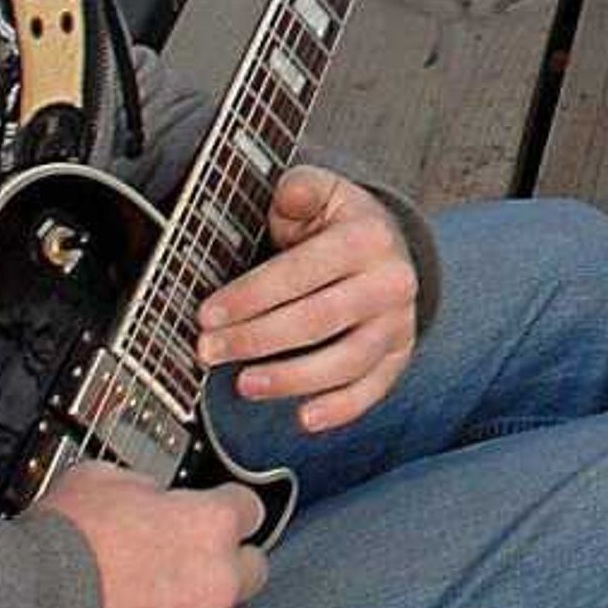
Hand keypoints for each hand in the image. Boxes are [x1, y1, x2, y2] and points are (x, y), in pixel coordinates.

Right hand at [31, 465, 264, 607]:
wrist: (27, 599)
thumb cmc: (58, 542)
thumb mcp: (101, 479)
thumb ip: (145, 486)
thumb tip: (150, 494)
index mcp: (209, 522)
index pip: (248, 509)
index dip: (226, 511)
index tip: (208, 517)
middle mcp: (217, 576)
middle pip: (251, 566)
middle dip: (224, 564)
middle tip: (189, 566)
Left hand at [196, 167, 421, 433]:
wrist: (390, 248)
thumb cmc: (338, 224)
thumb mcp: (322, 192)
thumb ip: (300, 190)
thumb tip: (288, 192)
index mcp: (367, 237)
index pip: (302, 271)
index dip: (251, 295)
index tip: (208, 313)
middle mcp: (390, 281)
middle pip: (319, 319)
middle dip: (257, 338)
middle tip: (209, 350)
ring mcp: (397, 323)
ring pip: (346, 361)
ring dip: (291, 379)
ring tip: (245, 384)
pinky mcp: (398, 355)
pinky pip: (372, 389)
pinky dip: (340, 409)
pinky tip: (304, 418)